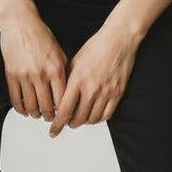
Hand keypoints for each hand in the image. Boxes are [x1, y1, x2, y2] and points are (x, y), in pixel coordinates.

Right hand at [0, 10, 67, 121]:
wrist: (20, 22)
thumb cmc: (40, 34)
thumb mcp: (59, 52)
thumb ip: (63, 72)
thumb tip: (67, 92)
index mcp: (55, 68)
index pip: (62, 100)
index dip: (63, 111)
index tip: (63, 114)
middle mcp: (41, 73)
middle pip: (46, 107)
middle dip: (49, 116)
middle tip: (50, 116)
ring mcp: (25, 75)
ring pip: (31, 106)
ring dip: (35, 114)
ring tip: (37, 112)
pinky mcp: (11, 74)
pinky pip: (15, 99)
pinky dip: (20, 108)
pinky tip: (24, 108)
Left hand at [49, 20, 140, 136]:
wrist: (118, 40)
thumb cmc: (96, 47)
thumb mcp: (74, 61)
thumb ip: (66, 80)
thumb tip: (57, 96)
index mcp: (77, 80)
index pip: (64, 110)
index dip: (57, 124)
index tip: (53, 131)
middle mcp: (91, 89)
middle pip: (78, 118)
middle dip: (70, 123)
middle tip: (67, 121)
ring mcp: (106, 92)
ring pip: (92, 119)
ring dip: (83, 122)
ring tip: (79, 117)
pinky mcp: (117, 94)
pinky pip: (107, 115)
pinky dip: (98, 119)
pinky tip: (93, 114)